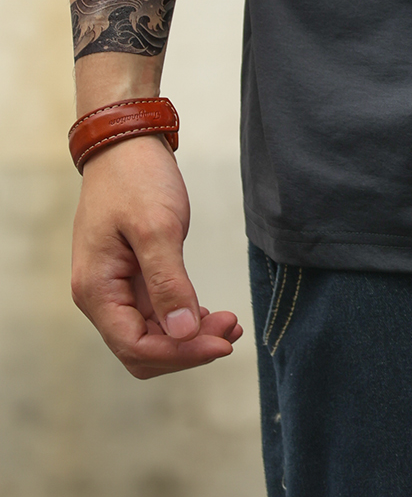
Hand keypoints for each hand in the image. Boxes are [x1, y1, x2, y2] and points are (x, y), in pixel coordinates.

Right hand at [71, 133, 242, 378]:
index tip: (222, 342)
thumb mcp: (157, 227)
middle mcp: (99, 297)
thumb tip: (182, 333)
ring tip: (229, 324)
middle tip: (231, 331)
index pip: (136, 347)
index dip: (181, 353)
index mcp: (96, 290)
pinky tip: (209, 313)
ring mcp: (114, 288)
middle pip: (143, 349)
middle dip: (187, 348)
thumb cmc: (136, 178)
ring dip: (189, 336)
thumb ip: (168, 283)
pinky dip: (182, 318)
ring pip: (151, 335)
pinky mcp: (130, 277)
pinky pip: (155, 313)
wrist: (125, 143)